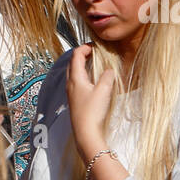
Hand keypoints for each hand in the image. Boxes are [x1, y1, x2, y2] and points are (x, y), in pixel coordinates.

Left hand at [66, 45, 115, 159]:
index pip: (76, 56)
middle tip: (93, 52)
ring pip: (74, 73)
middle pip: (72, 63)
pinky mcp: (75, 100)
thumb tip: (109, 70)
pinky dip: (83, 76)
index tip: (94, 46)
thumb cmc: (92, 111)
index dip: (84, 48)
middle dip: (81, 55)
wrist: (85, 133)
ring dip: (82, 66)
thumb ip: (107, 76)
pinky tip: (92, 81)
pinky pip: (77, 82)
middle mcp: (70, 84)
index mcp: (75, 78)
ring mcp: (71, 93)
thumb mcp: (103, 90)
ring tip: (94, 64)